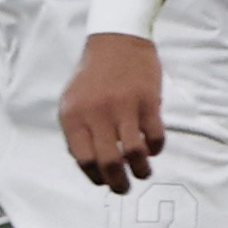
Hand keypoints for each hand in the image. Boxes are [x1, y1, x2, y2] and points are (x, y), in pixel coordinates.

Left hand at [59, 20, 165, 192]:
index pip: (83, 160)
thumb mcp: (71, 101)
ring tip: (143, 172)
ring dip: (141, 170)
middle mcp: (97, 114)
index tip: (104, 181)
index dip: (95, 177)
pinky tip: (153, 147)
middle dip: (119, 183)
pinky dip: (156, 148)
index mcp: (74, 116)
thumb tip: (89, 164)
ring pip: (135, 154)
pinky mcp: (148, 101)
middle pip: (109, 162)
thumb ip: (76, 131)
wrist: (116, 39)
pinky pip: (155, 137)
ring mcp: (124, 107)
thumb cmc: (93, 74)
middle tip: (124, 188)